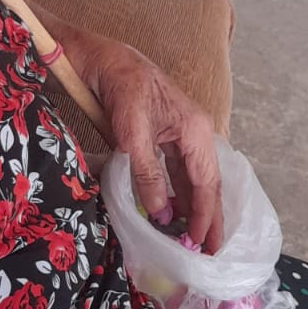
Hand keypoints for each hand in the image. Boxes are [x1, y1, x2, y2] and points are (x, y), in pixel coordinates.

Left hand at [92, 41, 223, 253]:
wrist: (99, 56)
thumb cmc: (118, 84)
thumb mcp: (131, 130)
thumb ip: (146, 171)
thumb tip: (159, 212)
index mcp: (196, 130)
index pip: (207, 182)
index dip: (206, 215)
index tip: (204, 244)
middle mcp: (194, 134)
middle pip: (206, 184)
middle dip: (208, 218)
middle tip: (208, 252)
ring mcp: (179, 135)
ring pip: (191, 180)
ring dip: (192, 209)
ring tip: (192, 240)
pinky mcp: (161, 136)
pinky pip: (175, 172)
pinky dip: (176, 195)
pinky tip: (172, 213)